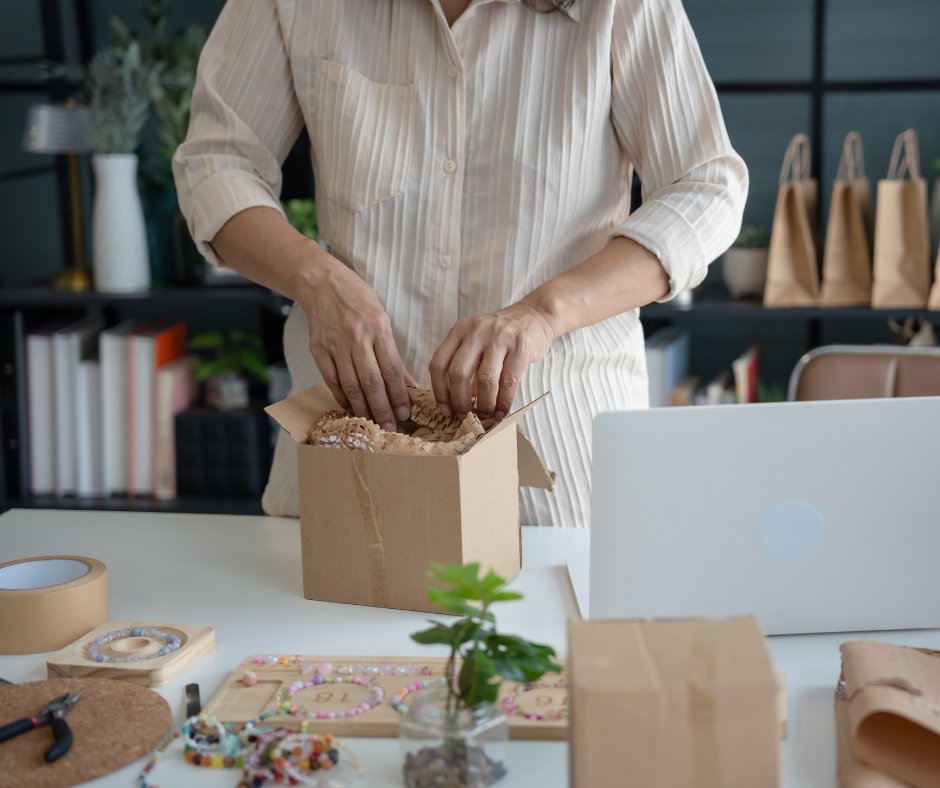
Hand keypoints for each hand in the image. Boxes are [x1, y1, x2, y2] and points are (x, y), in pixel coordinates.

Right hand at [298, 255, 415, 430]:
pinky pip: (331, 381)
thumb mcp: (382, 320)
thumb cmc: (358, 300)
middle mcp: (356, 336)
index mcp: (378, 327)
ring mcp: (335, 344)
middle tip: (391, 427)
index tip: (405, 413)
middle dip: (383, 408)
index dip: (399, 395)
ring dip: (363, 408)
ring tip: (373, 424)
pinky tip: (352, 409)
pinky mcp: (318, 350)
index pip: (392, 369)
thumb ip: (393, 354)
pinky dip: (342, 398)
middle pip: (372, 381)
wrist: (323, 284)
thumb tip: (408, 385)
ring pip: (351, 385)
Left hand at [429, 301, 557, 420]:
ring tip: (486, 415)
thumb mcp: (477, 342)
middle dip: (459, 401)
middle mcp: (476, 331)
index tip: (445, 410)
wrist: (535, 315)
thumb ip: (465, 365)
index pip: (438, 364)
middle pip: (458, 373)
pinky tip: (501, 411)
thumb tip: (457, 402)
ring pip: (484, 380)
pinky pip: (509, 382)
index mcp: (459, 330)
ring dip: (484, 405)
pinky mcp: (521, 347)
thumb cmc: (502, 335)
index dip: (440, 392)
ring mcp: (499, 337)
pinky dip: (504, 402)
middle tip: (465, 415)